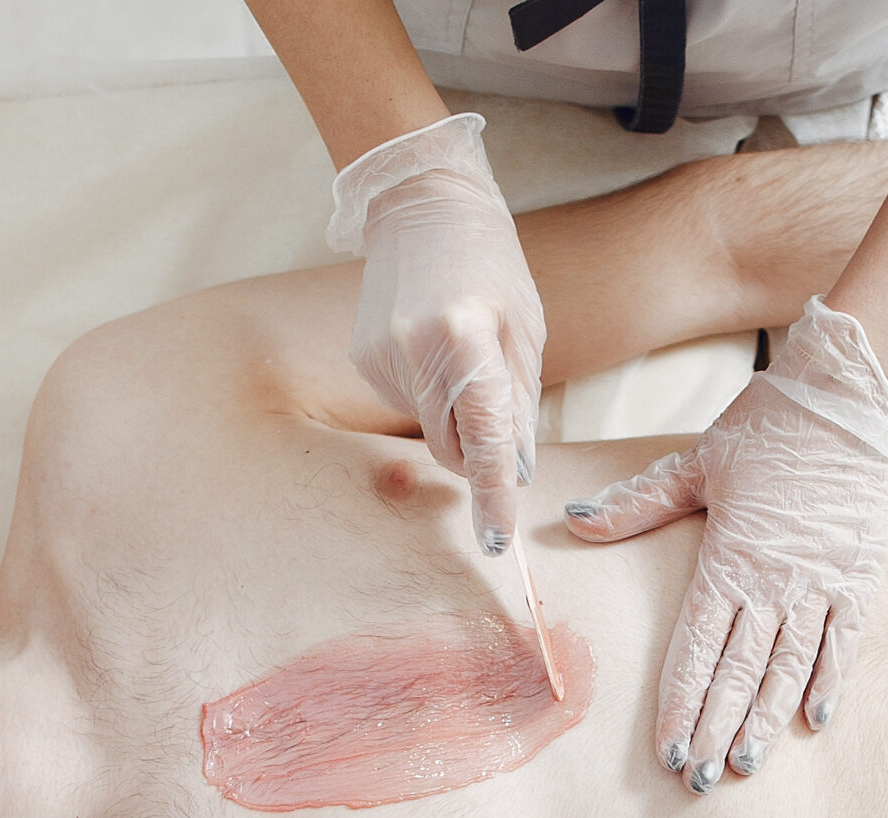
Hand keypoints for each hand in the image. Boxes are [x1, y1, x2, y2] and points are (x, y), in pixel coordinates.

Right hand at [331, 113, 545, 555]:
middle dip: (478, 445)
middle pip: (452, 446)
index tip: (497, 541)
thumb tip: (512, 471)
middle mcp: (415, 351)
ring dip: (452, 412)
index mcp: (466, 338)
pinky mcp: (363, 359)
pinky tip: (431, 343)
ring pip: (427, 428)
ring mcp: (380, 357)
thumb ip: (518, 403)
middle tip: (496, 403)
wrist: (422, 205)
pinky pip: (406, 403)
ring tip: (461, 349)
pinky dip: (427, 391)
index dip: (494, 495)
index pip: (485, 439)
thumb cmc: (489, 264)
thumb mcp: (524, 328)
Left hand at [563, 301, 887, 791]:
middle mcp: (775, 580)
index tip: (667, 748)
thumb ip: (638, 504)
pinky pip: (844, 640)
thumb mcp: (696, 462)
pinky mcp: (860, 574)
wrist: (852, 394)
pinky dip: (829, 680)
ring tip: (744, 764)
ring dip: (766, 720)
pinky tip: (814, 721)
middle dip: (715, 728)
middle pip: (740, 671)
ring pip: (789, 667)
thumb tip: (573, 521)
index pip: (697, 648)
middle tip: (697, 779)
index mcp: (729, 557)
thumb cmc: (770, 423)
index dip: (681, 703)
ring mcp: (821, 582)